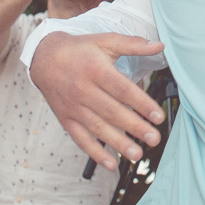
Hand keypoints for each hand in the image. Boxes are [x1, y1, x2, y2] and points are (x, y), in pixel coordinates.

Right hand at [29, 31, 165, 169]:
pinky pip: (81, 139)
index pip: (121, 89)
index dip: (141, 103)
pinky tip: (111, 164)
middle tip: (154, 139)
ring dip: (118, 143)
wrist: (44, 58)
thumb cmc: (79, 50)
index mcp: (95, 69)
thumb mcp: (105, 41)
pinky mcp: (66, 119)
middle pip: (112, 111)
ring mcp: (73, 107)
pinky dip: (95, 153)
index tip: (158, 116)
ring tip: (138, 154)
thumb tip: (159, 45)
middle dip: (135, 127)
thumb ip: (133, 44)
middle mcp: (83, 89)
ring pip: (98, 127)